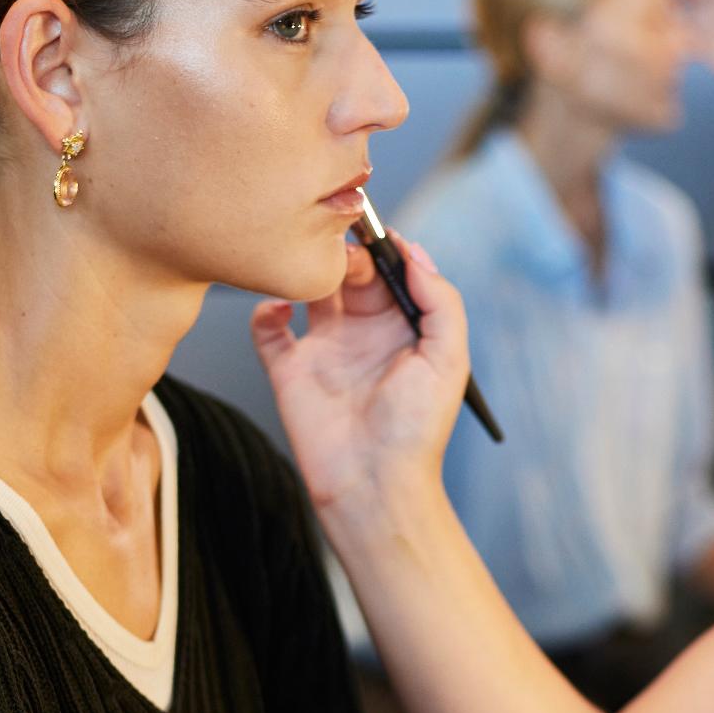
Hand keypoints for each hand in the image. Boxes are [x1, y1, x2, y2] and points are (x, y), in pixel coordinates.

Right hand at [250, 234, 468, 516]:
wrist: (373, 484)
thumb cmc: (415, 430)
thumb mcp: (448, 360)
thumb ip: (441, 301)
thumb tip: (414, 251)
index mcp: (402, 327)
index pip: (389, 269)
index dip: (381, 246)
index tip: (371, 227)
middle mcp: (362, 332)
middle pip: (348, 273)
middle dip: (344, 254)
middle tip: (340, 254)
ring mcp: (323, 349)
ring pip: (308, 290)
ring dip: (306, 272)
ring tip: (309, 269)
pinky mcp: (289, 370)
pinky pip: (267, 329)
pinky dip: (266, 311)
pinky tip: (279, 310)